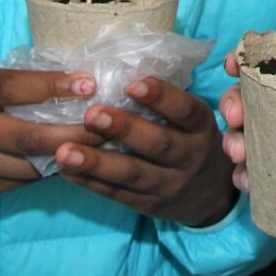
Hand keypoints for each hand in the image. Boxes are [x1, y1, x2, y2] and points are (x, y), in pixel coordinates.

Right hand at [0, 68, 100, 203]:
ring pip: (31, 164)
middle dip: (76, 131)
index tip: (89, 81)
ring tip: (104, 143)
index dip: (53, 85)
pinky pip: (23, 181)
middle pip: (29, 135)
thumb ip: (11, 86)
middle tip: (110, 122)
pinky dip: (51, 170)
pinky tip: (75, 160)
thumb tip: (73, 83)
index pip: (14, 86)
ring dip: (70, 155)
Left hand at [54, 78, 235, 226]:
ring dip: (96, 162)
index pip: (185, 110)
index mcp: (200, 127)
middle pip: (158, 144)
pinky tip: (66, 170)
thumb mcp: (194, 121)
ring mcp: (170, 184)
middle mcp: (189, 156)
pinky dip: (90, 182)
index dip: (161, 97)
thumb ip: (168, 102)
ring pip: (132, 174)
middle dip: (124, 129)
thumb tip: (121, 70)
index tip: (131, 83)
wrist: (211, 195)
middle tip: (91, 114)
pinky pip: (118, 194)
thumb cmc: (192, 141)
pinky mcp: (150, 205)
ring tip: (64, 151)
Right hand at [217, 48, 275, 199]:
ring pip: (248, 135)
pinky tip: (247, 180)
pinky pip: (261, 174)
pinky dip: (247, 177)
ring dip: (234, 141)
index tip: (235, 63)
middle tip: (234, 116)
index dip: (249, 59)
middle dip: (232, 103)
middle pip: (250, 98)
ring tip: (239, 153)